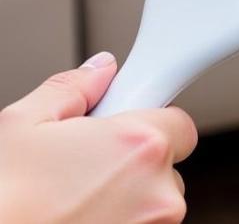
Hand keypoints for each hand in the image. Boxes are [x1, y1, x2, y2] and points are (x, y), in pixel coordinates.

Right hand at [0, 53, 196, 223]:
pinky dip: (116, 223)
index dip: (147, 123)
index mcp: (140, 147)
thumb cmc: (1, 202)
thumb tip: (98, 72)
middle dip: (133, 164)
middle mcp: (158, 194)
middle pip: (165, 167)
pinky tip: (75, 220)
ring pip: (152, 205)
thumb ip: (72, 88)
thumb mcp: (22, 125)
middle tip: (85, 167)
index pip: (178, 123)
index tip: (122, 129)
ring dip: (126, 200)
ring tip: (71, 200)